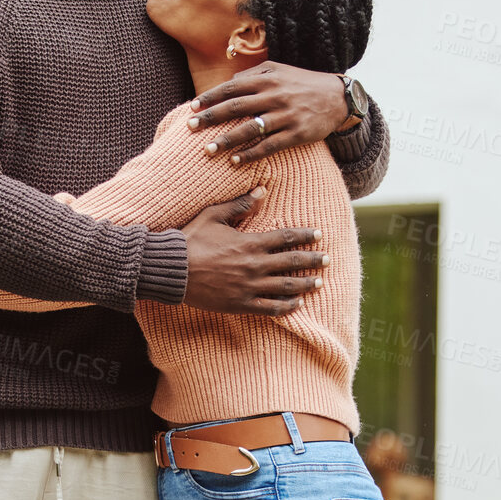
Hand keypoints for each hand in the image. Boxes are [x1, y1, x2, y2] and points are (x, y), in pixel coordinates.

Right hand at [182, 188, 328, 317]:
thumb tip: (262, 191)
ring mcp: (249, 287)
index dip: (305, 236)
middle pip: (292, 262)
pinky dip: (286, 307)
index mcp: (250, 242)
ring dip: (305, 284)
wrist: (172, 270)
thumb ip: (240, 204)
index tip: (319, 235)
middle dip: (313, 260)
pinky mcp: (240, 304)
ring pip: (286, 287)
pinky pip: (270, 308)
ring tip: (319, 283)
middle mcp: (254, 265)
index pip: (286, 237)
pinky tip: (297, 305)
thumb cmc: (191, 240)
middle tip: (327, 260)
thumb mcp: (214, 215)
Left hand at [186, 63, 350, 163]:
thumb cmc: (302, 83)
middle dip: (211, 117)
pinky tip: (235, 161)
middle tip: (190, 127)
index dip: (211, 97)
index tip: (193, 108)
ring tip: (208, 150)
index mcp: (267, 78)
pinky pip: (269, 146)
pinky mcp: (296, 133)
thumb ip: (253, 74)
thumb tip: (228, 82)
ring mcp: (286, 115)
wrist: (337, 97)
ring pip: (250, 129)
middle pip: (236, 107)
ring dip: (227, 140)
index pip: (232, 87)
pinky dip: (251, 154)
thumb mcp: (279, 70)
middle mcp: (274, 95)